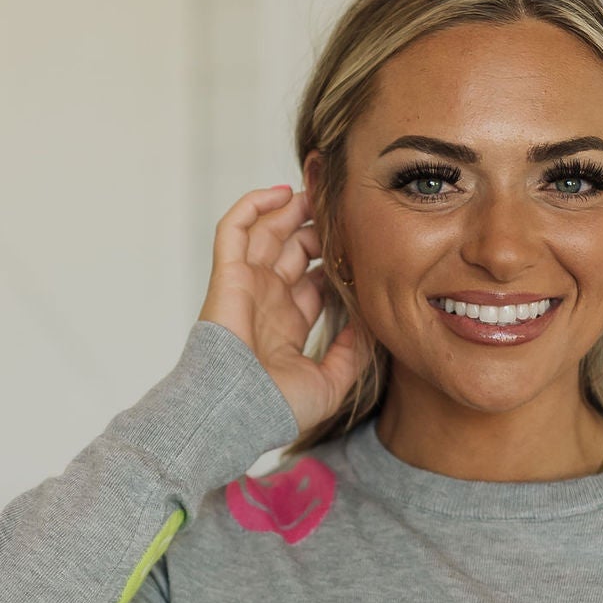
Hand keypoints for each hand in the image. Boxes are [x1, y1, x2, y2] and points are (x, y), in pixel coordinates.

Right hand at [200, 184, 370, 440]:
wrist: (238, 410)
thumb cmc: (277, 406)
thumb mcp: (331, 382)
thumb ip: (354, 352)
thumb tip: (374, 323)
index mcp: (288, 324)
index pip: (314, 280)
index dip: (335, 261)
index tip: (361, 247)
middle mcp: (267, 300)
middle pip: (292, 250)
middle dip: (316, 228)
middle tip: (341, 212)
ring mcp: (247, 284)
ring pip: (267, 231)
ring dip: (290, 209)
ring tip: (316, 191)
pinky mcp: (228, 273)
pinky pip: (235, 227)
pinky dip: (254, 204)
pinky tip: (282, 193)